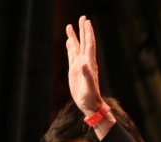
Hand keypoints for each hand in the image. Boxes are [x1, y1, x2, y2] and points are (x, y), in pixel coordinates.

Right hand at [65, 15, 115, 137]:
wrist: (89, 105)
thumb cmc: (90, 97)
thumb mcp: (89, 87)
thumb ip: (87, 75)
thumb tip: (83, 63)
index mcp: (89, 64)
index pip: (89, 44)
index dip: (88, 33)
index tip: (86, 21)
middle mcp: (85, 62)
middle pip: (84, 42)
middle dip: (83, 30)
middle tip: (82, 17)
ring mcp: (80, 66)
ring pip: (77, 47)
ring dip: (74, 37)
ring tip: (70, 26)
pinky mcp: (75, 71)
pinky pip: (72, 56)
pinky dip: (71, 47)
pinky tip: (69, 42)